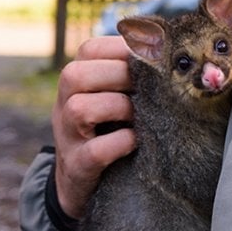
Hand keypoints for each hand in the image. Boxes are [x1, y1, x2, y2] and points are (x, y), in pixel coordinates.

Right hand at [52, 35, 136, 218]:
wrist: (82, 181)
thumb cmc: (108, 129)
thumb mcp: (112, 97)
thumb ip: (130, 75)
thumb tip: (168, 49)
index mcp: (75, 82)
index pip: (89, 49)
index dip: (121, 49)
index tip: (149, 59)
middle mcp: (63, 105)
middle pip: (76, 74)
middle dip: (119, 75)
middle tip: (145, 87)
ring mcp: (67, 137)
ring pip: (80, 108)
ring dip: (117, 107)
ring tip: (137, 115)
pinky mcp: (77, 167)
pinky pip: (95, 151)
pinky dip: (120, 143)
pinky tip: (135, 141)